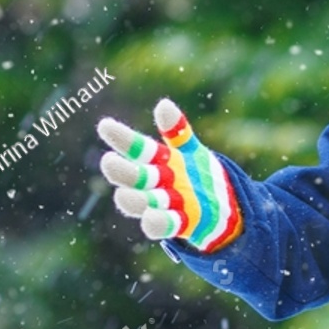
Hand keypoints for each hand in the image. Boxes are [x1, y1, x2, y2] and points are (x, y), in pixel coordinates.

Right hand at [97, 99, 242, 252]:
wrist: (223, 208)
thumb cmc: (199, 176)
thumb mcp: (191, 151)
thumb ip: (178, 131)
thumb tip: (163, 104)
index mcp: (160, 162)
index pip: (138, 148)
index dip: (123, 138)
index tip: (105, 126)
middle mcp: (159, 184)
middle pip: (136, 177)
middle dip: (122, 172)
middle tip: (108, 162)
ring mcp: (169, 204)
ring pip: (147, 202)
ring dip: (135, 200)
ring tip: (122, 197)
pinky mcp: (183, 223)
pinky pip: (169, 224)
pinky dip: (158, 222)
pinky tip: (149, 220)